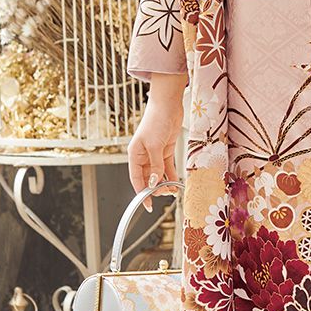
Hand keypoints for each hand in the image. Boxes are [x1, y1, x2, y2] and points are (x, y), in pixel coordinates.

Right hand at [127, 94, 183, 211]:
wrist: (168, 105)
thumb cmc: (156, 121)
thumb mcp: (155, 146)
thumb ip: (155, 165)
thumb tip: (153, 182)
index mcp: (135, 155)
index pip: (136, 178)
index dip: (141, 193)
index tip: (147, 205)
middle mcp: (143, 156)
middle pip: (147, 178)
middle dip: (156, 188)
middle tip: (166, 193)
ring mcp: (155, 154)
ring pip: (158, 174)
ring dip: (165, 183)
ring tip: (173, 190)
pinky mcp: (165, 150)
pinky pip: (167, 167)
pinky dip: (171, 176)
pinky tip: (176, 183)